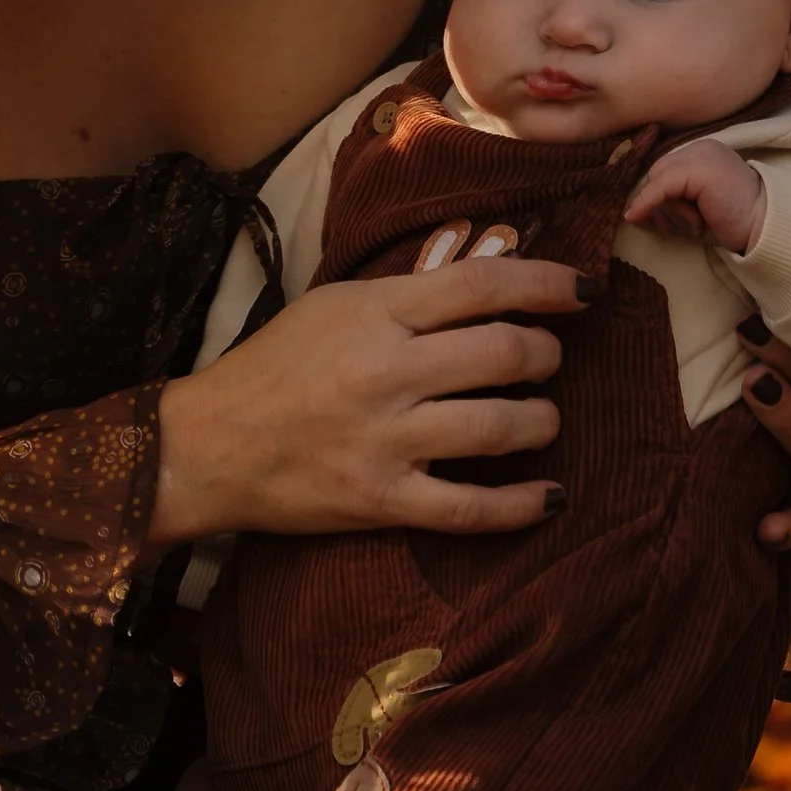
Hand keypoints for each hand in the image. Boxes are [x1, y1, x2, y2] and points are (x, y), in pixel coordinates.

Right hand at [149, 255, 588, 551]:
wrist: (206, 446)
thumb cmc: (270, 370)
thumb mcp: (331, 307)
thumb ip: (404, 298)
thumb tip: (486, 287)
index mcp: (373, 313)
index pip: (482, 284)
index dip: (547, 281)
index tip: (585, 289)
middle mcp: (386, 372)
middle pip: (505, 352)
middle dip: (546, 354)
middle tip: (547, 358)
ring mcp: (386, 439)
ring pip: (501, 427)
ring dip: (542, 421)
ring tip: (541, 419)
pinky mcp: (381, 499)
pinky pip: (470, 508)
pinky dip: (520, 506)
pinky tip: (549, 498)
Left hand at [627, 137, 765, 251]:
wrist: (765, 227)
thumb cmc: (733, 222)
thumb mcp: (694, 209)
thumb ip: (668, 204)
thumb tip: (632, 213)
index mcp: (703, 153)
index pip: (663, 171)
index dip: (652, 198)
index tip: (650, 221)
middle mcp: (701, 147)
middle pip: (657, 175)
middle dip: (657, 205)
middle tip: (669, 229)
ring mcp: (700, 155)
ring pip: (658, 183)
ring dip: (671, 212)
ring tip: (699, 222)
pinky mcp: (698, 169)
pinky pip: (660, 187)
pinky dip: (647, 203)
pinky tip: (636, 217)